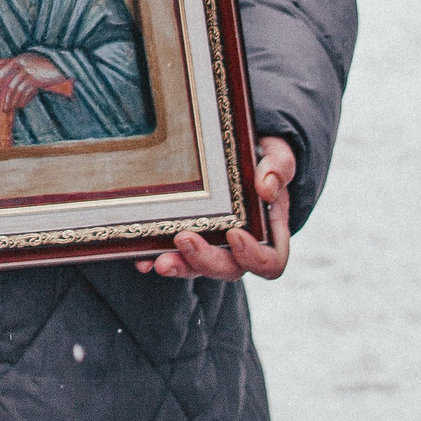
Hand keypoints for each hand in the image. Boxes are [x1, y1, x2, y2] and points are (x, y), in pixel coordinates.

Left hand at [0, 51, 68, 117]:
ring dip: (13, 102)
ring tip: (10, 108)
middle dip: (4, 98)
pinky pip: (28, 93)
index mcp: (17, 59)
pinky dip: (23, 100)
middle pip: (9, 85)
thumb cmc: (38, 62)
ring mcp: (31, 73)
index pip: (1, 73)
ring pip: (18, 91)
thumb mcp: (22, 59)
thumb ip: (7, 61)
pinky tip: (21, 105)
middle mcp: (23, 66)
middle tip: (2, 107)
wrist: (59, 63)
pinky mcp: (39, 80)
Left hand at [137, 136, 295, 281]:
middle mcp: (239, 247)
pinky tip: (141, 260)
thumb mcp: (275, 155)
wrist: (234, 150)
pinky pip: (172, 256)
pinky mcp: (185, 239)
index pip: (269, 262)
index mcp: (268, 232)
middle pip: (228, 269)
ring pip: (197, 268)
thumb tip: (267, 187)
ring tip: (161, 262)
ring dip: (179, 267)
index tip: (235, 233)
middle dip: (205, 259)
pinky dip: (155, 259)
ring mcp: (211, 245)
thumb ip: (278, 167)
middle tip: (184, 238)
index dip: (254, 257)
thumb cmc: (261, 158)